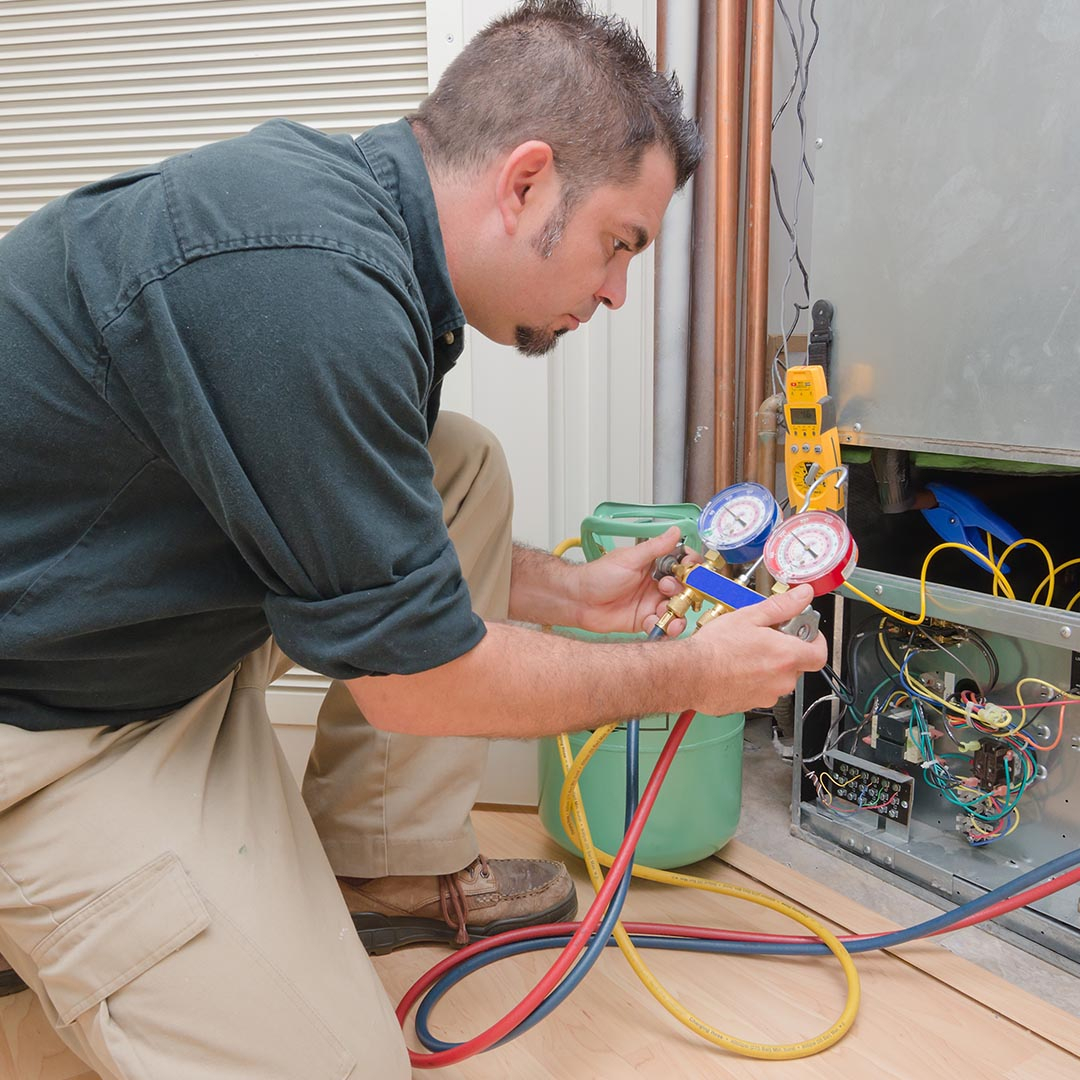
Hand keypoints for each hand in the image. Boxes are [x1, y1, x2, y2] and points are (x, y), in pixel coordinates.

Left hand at [570, 525, 695, 634]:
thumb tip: (675, 531)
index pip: (682, 564)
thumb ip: (655, 548)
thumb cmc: (597, 576)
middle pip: (684, 588)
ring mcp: (651, 602)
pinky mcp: (645, 620)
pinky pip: (663, 625)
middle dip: (683, 591)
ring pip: (677, 608)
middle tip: (667, 589)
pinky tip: (658, 623)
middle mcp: (656, 583)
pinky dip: (665, 626)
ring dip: (677, 611)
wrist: (578, 600)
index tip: (691, 569)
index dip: (690, 567)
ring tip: (668, 611)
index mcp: (654, 565)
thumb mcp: (629, 558)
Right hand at [683, 583, 827, 715]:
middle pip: (797, 664)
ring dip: (768, 666)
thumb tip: (803, 595)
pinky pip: (761, 690)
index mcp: (786, 656)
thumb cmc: (715, 648)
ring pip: (778, 678)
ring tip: (745, 651)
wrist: (690, 674)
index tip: (803, 631)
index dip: (815, 640)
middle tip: (765, 636)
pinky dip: (753, 679)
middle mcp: (782, 680)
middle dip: (785, 650)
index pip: (820, 653)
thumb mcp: (750, 616)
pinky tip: (736, 666)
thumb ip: (782, 606)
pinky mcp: (751, 704)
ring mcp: (767, 695)